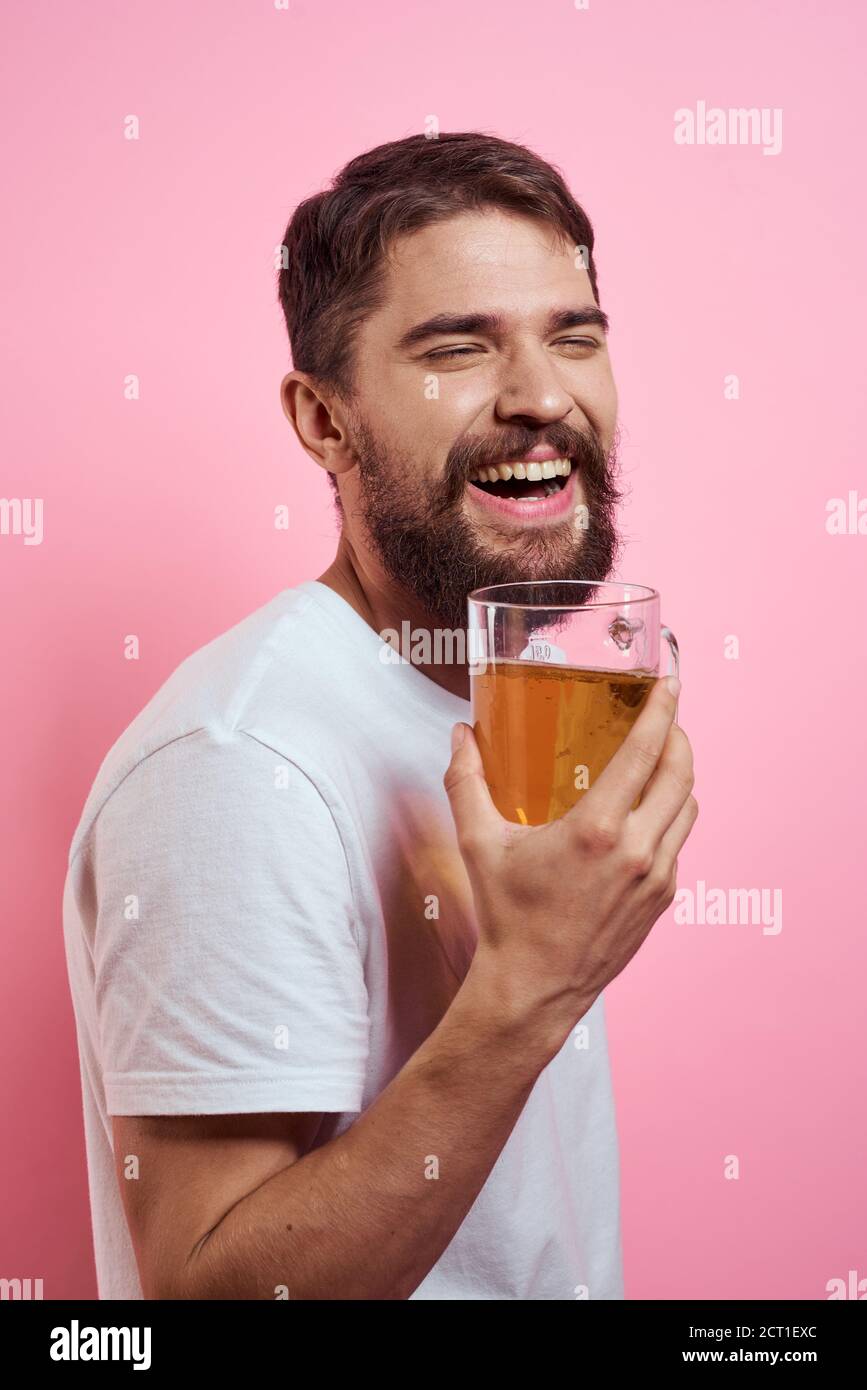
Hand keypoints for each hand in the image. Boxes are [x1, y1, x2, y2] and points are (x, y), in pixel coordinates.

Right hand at [444, 675, 697, 1040]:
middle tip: (661, 716)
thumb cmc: (506, 918)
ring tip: (656, 759)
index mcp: (598, 830)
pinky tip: (644, 812)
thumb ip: (467, 782)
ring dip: (678, 775)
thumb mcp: (479, 844)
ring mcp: (657, 878)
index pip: (646, 752)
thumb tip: (461, 736)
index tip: (669, 683)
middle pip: (681, 773)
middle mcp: (638, 851)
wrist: (532, 988)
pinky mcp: (662, 899)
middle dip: (677, 735)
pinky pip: (678, 842)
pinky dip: (670, 815)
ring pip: (688, 807)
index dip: (663, 710)